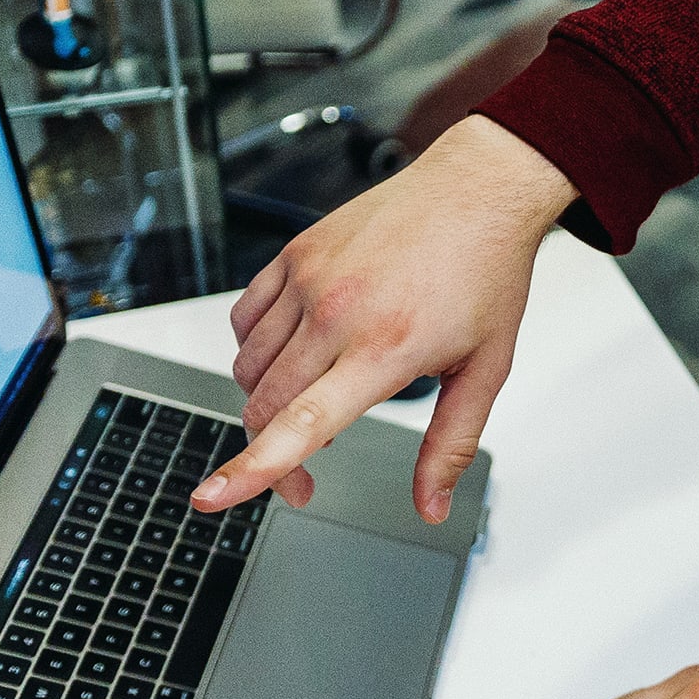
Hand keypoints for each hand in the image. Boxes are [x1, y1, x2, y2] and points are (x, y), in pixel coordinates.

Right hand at [192, 115, 574, 521]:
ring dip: (267, 399)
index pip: (302, 423)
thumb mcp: (486, 369)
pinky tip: (295, 354)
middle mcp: (337, 312)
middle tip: (307, 469)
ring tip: (318, 398)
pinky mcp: (294, 254)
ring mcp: (309, 279)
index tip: (211, 498)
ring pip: (248, 367)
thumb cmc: (487, 273)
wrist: (479, 190)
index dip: (252, 468)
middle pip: (264, 405)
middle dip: (271, 452)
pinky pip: (245, 319)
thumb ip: (452, 445)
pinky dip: (255, 349)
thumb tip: (431, 507)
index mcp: (385, 347)